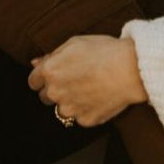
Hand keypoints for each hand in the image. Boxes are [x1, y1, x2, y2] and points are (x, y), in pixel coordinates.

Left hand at [28, 36, 147, 126]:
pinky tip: (99, 96)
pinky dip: (86, 109)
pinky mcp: (85, 120)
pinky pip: (80, 116)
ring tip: (89, 88)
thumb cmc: (104, 51)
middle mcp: (55, 93)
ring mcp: (70, 109)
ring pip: (62, 109)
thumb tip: (35, 63)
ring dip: (70, 101)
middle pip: (45, 97)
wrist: (131, 69)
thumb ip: (52, 55)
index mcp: (50, 72)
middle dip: (56, 90)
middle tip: (76, 79)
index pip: (33, 81)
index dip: (44, 77)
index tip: (56, 75)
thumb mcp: (75, 43)